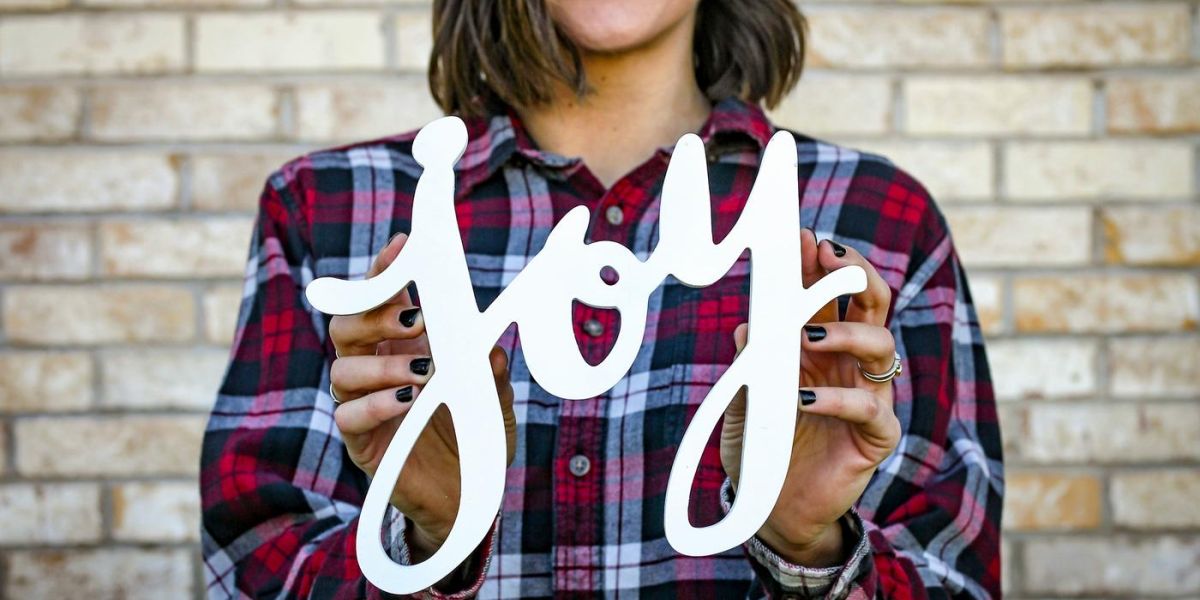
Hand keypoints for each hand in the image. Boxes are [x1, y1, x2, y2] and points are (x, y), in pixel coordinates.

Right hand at [329, 233, 517, 553]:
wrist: (467, 496)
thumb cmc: (474, 436)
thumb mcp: (494, 399)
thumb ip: (491, 372)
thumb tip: (490, 348)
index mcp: (405, 346)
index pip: (382, 299)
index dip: (386, 271)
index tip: (401, 247)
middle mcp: (377, 368)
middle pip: (347, 324)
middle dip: (374, 312)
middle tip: (415, 318)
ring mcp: (365, 404)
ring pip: (342, 368)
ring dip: (381, 364)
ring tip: (422, 373)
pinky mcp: (363, 443)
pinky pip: (349, 416)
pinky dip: (377, 404)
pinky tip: (407, 402)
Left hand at [720, 228, 900, 566]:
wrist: (774, 510)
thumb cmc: (762, 448)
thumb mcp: (746, 401)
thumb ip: (750, 364)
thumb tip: (748, 325)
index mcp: (822, 347)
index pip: (830, 294)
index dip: (820, 264)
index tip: (803, 237)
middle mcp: (850, 365)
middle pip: (871, 304)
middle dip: (853, 274)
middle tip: (828, 256)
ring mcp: (869, 397)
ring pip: (882, 345)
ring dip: (847, 333)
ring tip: (807, 338)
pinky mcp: (876, 437)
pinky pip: (871, 408)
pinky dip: (838, 399)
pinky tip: (804, 399)